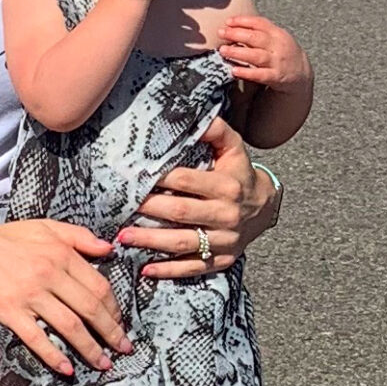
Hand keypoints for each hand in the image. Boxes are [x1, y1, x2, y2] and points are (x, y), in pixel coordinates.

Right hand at [0, 217, 125, 375]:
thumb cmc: (1, 239)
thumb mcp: (42, 227)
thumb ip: (78, 236)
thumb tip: (109, 248)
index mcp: (60, 253)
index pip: (98, 286)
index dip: (114, 309)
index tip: (120, 323)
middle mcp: (49, 273)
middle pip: (90, 309)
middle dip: (111, 333)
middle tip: (123, 349)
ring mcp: (28, 294)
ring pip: (70, 326)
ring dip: (90, 349)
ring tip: (102, 364)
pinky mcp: (8, 310)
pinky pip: (37, 338)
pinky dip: (54, 355)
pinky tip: (66, 368)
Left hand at [117, 117, 277, 279]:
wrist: (265, 208)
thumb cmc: (238, 174)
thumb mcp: (234, 148)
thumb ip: (216, 131)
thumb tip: (194, 115)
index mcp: (226, 186)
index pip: (187, 181)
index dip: (161, 179)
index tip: (135, 178)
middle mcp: (226, 214)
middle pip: (181, 213)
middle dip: (149, 210)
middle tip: (121, 208)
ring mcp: (225, 240)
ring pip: (183, 243)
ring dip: (151, 242)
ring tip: (124, 237)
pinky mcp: (221, 260)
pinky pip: (192, 268)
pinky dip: (168, 270)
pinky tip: (145, 268)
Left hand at [220, 13, 308, 91]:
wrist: (301, 74)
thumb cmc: (282, 53)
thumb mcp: (276, 38)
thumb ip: (259, 31)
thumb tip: (232, 26)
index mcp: (277, 33)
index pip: (260, 23)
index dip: (243, 21)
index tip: (227, 22)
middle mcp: (278, 46)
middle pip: (256, 38)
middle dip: (237, 34)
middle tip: (221, 33)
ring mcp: (277, 62)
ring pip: (256, 56)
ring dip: (238, 53)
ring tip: (223, 51)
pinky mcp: (276, 77)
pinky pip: (260, 75)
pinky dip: (247, 72)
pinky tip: (234, 71)